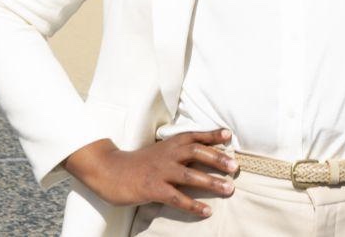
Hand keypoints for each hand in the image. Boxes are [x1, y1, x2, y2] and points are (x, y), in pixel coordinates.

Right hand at [60, 129, 236, 217]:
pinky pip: (177, 198)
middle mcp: (167, 155)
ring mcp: (160, 172)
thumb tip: (203, 155)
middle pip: (196, 153)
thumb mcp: (159, 151)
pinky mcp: (153, 189)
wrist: (109, 171)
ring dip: (211, 182)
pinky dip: (193, 205)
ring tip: (228, 189)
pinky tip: (206, 211)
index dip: (212, 135)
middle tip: (235, 167)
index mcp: (169, 143)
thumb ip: (179, 152)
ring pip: (190, 176)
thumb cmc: (138, 163)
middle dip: (217, 159)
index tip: (228, 135)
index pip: (194, 136)